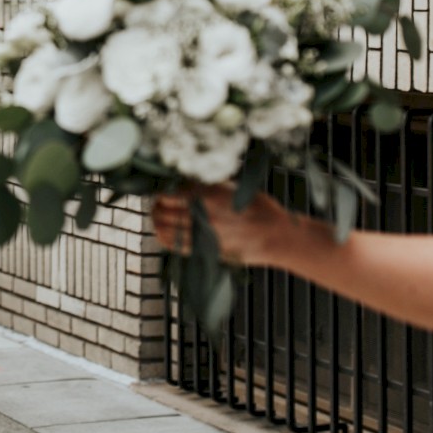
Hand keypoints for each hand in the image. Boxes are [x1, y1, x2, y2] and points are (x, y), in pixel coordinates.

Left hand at [152, 184, 288, 264]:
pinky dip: (164, 238)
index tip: (160, 190)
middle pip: (163, 210)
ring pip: (165, 228)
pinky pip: (175, 245)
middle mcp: (201, 214)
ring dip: (156, 221)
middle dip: (156, 205)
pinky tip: (163, 233)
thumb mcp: (233, 188)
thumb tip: (186, 182)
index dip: (160, 191)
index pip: (169, 192)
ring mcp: (202, 233)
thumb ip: (207, 186)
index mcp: (208, 195)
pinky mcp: (205, 250)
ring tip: (157, 217)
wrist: (276, 235)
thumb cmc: (259, 209)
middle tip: (156, 203)